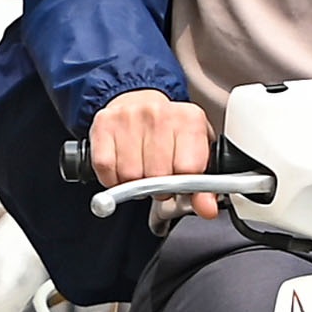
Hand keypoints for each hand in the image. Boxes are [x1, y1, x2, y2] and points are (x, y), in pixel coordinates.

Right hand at [90, 89, 215, 195]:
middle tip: (159, 179)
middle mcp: (160, 113)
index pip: (188, 169)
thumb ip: (205, 186)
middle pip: (157, 175)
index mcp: (190, 119)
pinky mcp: (104, 124)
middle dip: (158, 187)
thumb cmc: (170, 133)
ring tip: (142, 171)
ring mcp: (130, 116)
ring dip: (134, 184)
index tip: (180, 183)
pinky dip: (112, 178)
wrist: (138, 101)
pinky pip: (105, 168)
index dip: (182, 186)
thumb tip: (207, 210)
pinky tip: (122, 168)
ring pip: (130, 175)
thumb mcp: (196, 153)